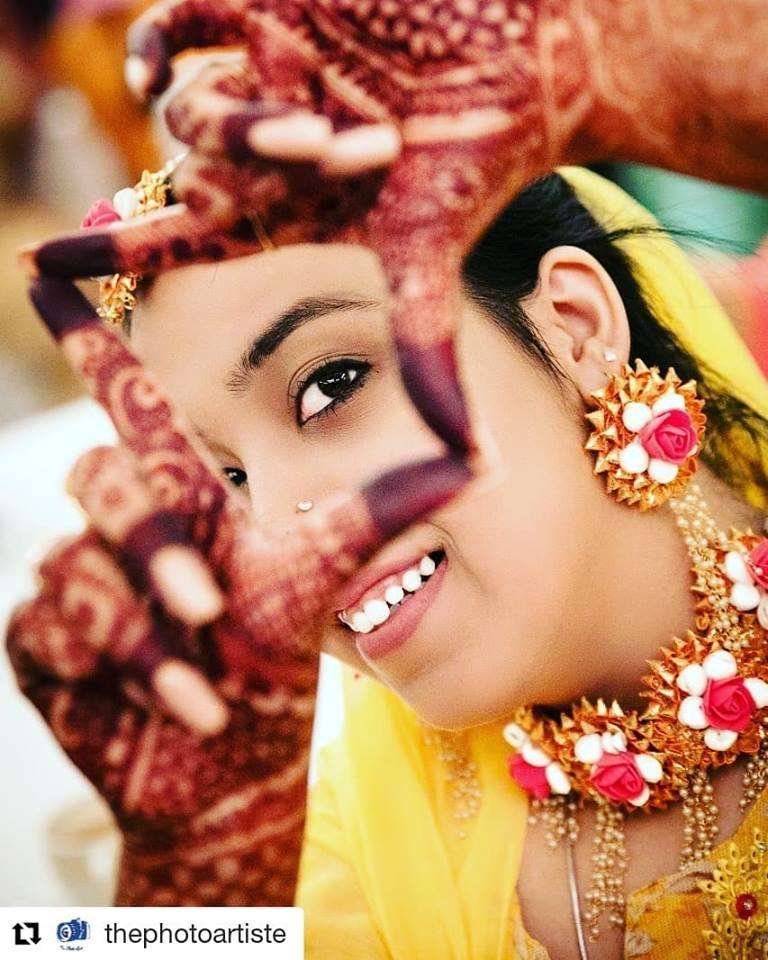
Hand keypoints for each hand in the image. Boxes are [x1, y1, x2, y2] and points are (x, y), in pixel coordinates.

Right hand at [6, 281, 469, 903]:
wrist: (247, 756)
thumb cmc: (291, 651)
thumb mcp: (323, 578)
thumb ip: (376, 511)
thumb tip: (473, 452)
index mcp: (192, 493)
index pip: (133, 404)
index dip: (89, 342)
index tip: (42, 277)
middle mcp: (132, 528)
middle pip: (101, 479)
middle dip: (148, 539)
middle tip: (208, 604)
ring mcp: (86, 584)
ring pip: (76, 567)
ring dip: (144, 635)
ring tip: (209, 692)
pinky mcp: (51, 646)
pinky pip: (55, 632)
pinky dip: (127, 674)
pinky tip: (187, 711)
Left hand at [21, 2, 767, 457]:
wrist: (532, 50)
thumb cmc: (483, 151)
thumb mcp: (430, 250)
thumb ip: (426, 345)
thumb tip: (470, 462)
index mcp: (300, 209)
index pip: (186, 241)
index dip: (112, 254)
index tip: (35, 265)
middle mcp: (275, 148)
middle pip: (191, 179)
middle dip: (213, 188)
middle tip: (318, 164)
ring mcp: (271, 78)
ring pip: (189, 112)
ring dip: (231, 128)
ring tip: (322, 129)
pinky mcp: (278, 6)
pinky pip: (183, 21)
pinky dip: (154, 44)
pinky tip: (147, 66)